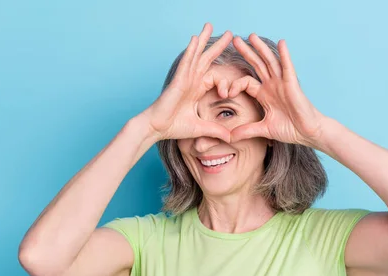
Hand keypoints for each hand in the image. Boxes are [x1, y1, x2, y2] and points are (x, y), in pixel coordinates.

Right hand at [143, 23, 232, 141]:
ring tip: (210, 25)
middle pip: (206, 59)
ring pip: (196, 55)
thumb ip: (216, 130)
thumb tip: (231, 138)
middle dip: (217, 46)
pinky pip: (186, 63)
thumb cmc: (173, 127)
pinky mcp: (178, 81)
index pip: (215, 77)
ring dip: (203, 40)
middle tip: (229, 34)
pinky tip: (195, 38)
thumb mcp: (201, 128)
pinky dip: (191, 50)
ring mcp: (184, 79)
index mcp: (196, 90)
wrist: (156, 129)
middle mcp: (191, 81)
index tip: (228, 93)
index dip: (225, 83)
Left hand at [228, 34, 325, 146]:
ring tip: (251, 36)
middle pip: (257, 65)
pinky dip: (284, 55)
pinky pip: (287, 67)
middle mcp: (272, 86)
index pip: (246, 82)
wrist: (308, 133)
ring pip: (270, 62)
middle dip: (246, 52)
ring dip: (261, 48)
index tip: (226, 92)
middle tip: (235, 40)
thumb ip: (247, 131)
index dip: (235, 84)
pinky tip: (281, 43)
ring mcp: (282, 83)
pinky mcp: (292, 84)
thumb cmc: (290, 129)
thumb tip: (229, 137)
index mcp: (264, 95)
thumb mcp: (264, 129)